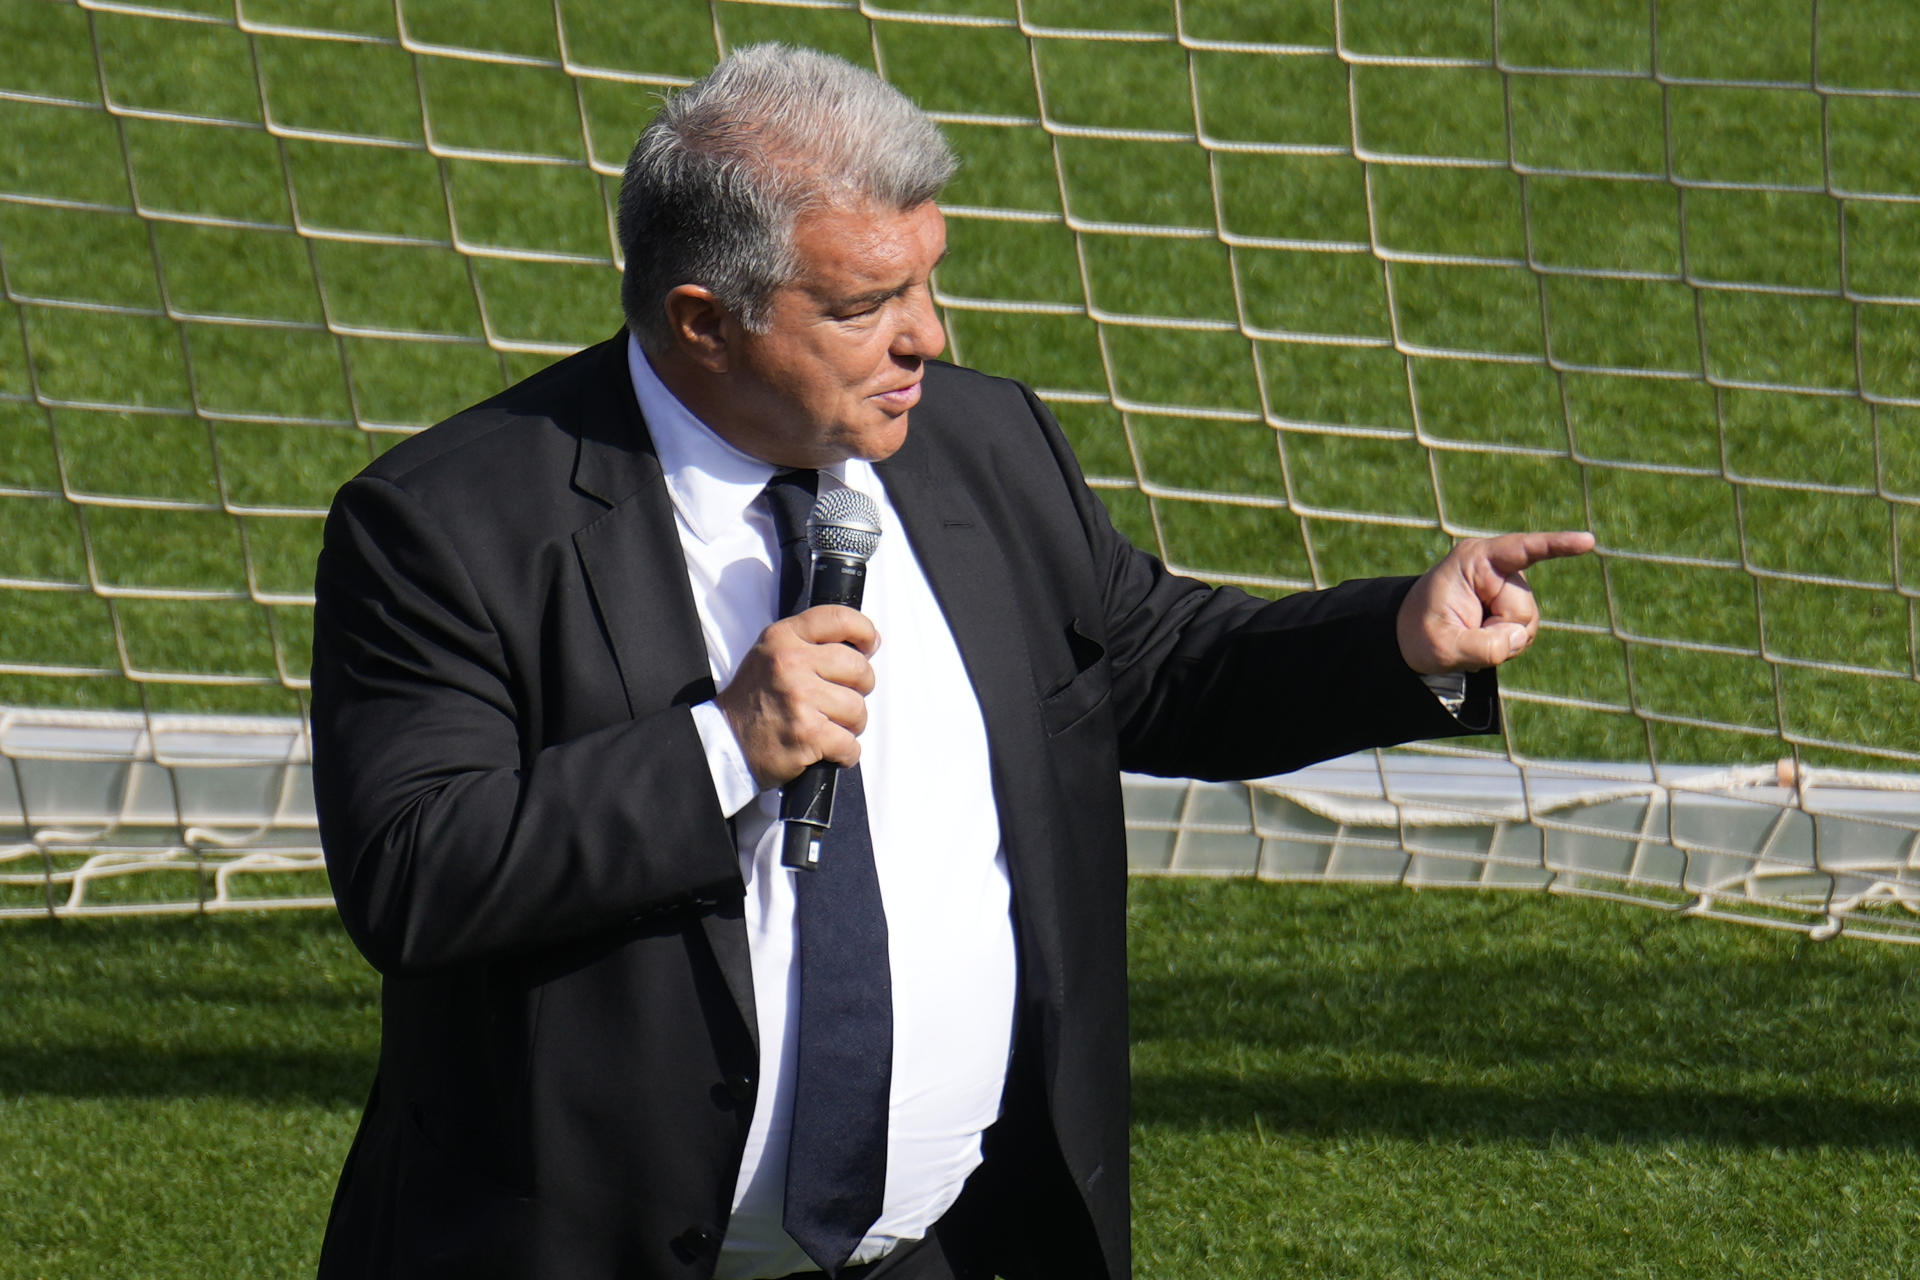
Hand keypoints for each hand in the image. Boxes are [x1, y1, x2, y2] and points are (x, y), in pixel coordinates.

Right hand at [715, 605, 878, 789]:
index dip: (865, 631)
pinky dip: (845, 752)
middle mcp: (790, 663)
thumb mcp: (772, 652)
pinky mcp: (807, 733)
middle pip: (859, 669)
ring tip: (827, 726)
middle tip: (838, 700)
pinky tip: (826, 749)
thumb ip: (814, 641)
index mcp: (783, 637)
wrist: (727, 743)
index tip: (868, 646)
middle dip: (859, 689)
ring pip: (858, 710)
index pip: (840, 618)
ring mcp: (799, 698)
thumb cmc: (757, 699)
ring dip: (850, 725)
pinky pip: (851, 744)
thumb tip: (870, 641)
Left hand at [1396, 531, 1595, 674]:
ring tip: (1470, 633)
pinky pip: (1524, 632)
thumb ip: (1481, 646)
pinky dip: (1506, 643)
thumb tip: (1517, 638)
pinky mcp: (1513, 603)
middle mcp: (1497, 568)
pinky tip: (1483, 636)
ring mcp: (1508, 586)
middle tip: (1463, 632)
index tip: (1587, 541)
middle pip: (1521, 611)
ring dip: (1501, 639)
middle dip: (1497, 632)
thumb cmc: (1420, 633)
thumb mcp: (1441, 647)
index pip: (1521, 550)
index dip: (1556, 546)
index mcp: (1474, 561)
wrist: (1412, 637)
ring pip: (1526, 625)